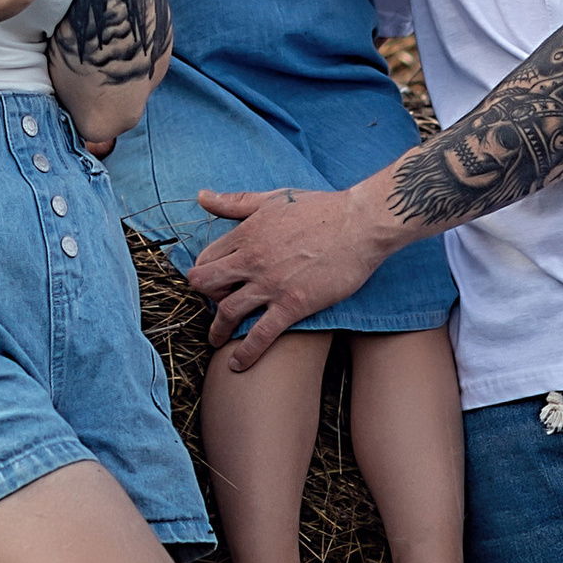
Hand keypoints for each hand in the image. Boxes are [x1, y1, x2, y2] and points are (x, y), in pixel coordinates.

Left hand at [187, 177, 388, 365]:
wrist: (360, 224)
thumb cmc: (321, 208)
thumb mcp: (272, 198)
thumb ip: (235, 202)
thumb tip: (202, 197)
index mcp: (247, 234)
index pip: (207, 258)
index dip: (203, 272)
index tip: (209, 282)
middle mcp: (252, 260)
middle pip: (207, 285)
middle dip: (203, 298)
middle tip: (209, 308)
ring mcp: (271, 284)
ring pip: (228, 312)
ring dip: (217, 330)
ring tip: (216, 340)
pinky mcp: (293, 305)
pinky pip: (261, 335)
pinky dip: (245, 353)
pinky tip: (237, 365)